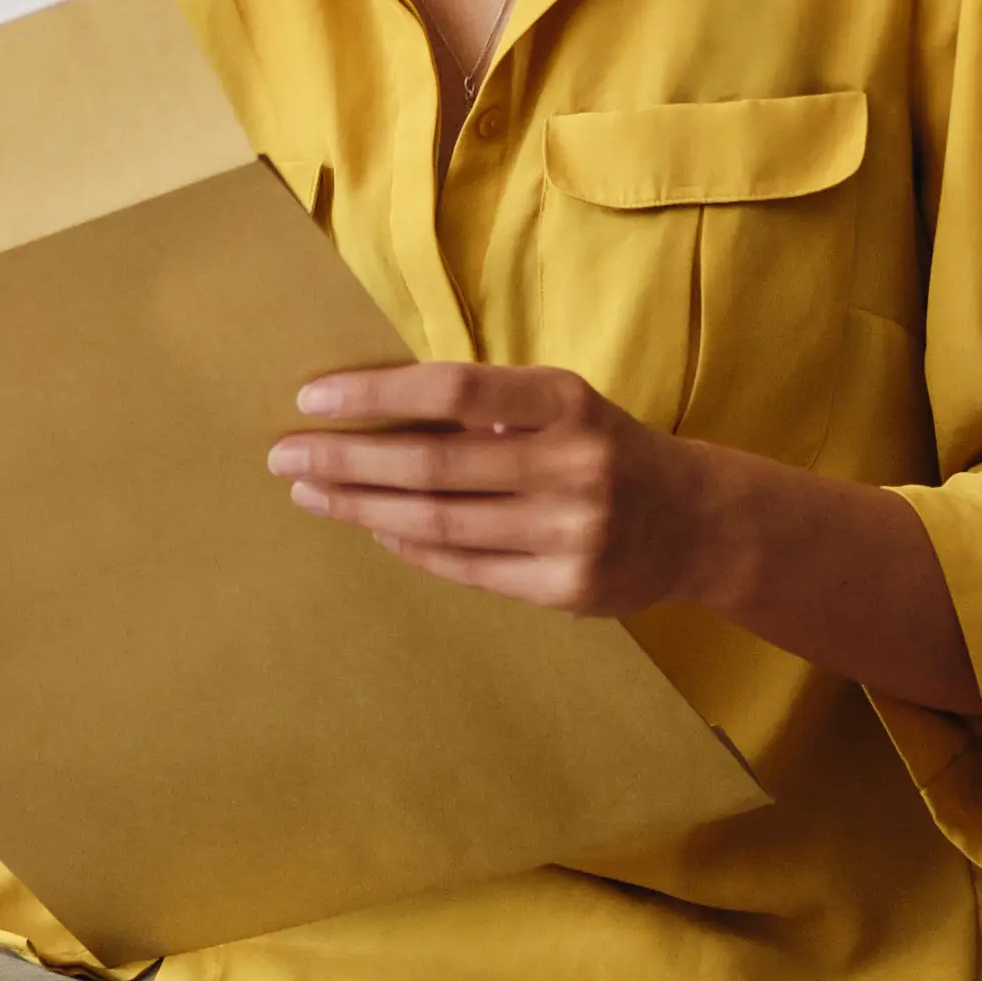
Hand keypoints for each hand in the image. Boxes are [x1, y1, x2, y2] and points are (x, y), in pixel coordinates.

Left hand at [270, 361, 724, 618]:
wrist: (697, 522)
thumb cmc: (603, 449)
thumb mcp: (561, 406)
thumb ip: (487, 410)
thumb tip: (371, 410)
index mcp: (567, 402)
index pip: (453, 391)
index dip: (376, 394)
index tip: (311, 398)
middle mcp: (574, 466)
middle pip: (433, 466)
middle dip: (346, 460)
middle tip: (284, 456)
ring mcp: (572, 533)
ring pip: (439, 523)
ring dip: (362, 508)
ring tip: (311, 494)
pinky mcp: (566, 589)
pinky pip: (464, 567)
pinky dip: (409, 546)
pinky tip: (372, 529)